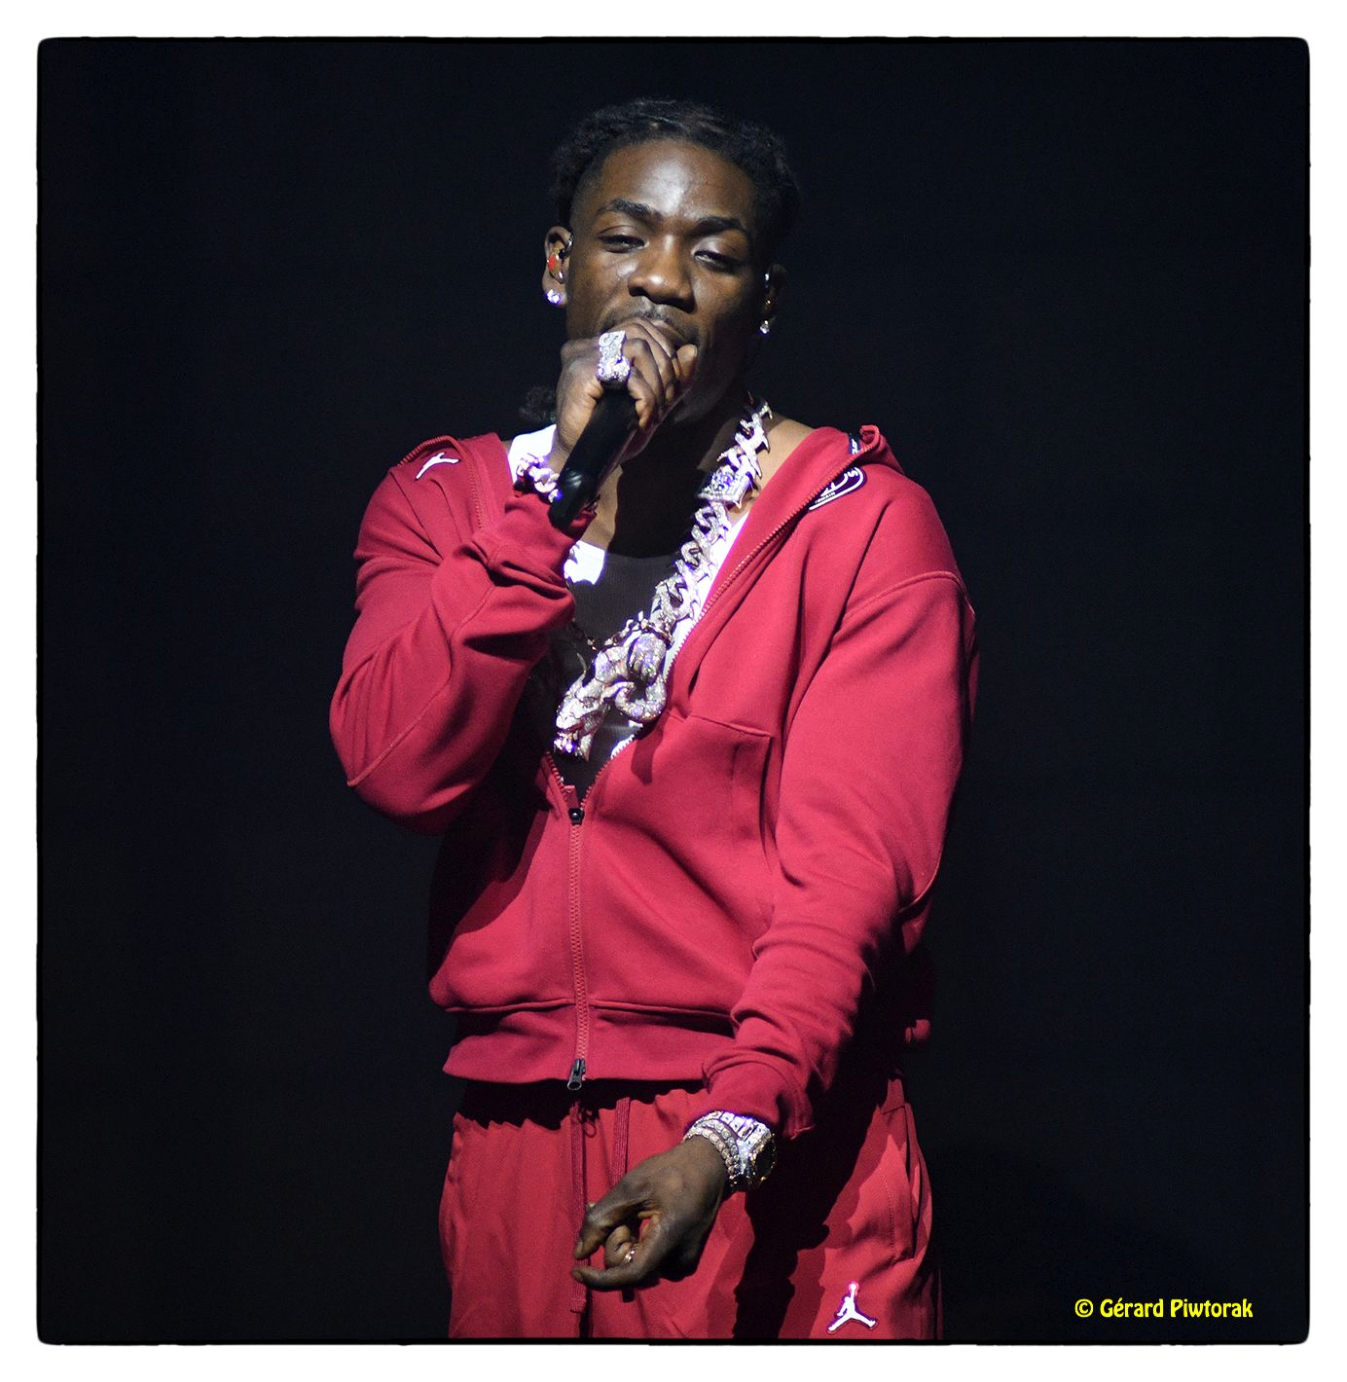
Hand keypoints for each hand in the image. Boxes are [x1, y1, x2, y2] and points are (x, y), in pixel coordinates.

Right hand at [549, 319, 698, 468]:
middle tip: (665, 402)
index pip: (641, 328)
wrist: (586, 462)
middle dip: (665, 367)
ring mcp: (582, 356)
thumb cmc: (615, 436)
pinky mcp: (580, 373)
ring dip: (656, 383)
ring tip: (653, 412)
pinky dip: (644, 396)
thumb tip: (692, 350)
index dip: (664, 353)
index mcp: (601, 349)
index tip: (669, 390)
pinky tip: (643, 418)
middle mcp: (588, 346)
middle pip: (641, 332)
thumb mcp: (653, 405)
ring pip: (637, 348)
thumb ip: (673, 380)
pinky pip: (627, 374)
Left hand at [572, 1136, 728, 1291]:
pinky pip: (650, 1262)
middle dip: (617, 1242)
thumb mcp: (632, 1187)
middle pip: (630, 1267)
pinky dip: (637, 1245)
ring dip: (626, 1243)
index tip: (576, 1269)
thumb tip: (578, 1253)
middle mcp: (680, 1261)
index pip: (631, 1275)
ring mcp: (684, 1263)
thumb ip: (602, 1219)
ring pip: (638, 1265)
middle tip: (621, 1211)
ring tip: (630, 1212)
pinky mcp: (684, 1260)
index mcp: (670, 1239)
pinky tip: (638, 1220)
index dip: (601, 1278)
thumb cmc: (670, 1172)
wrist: (709, 1166)